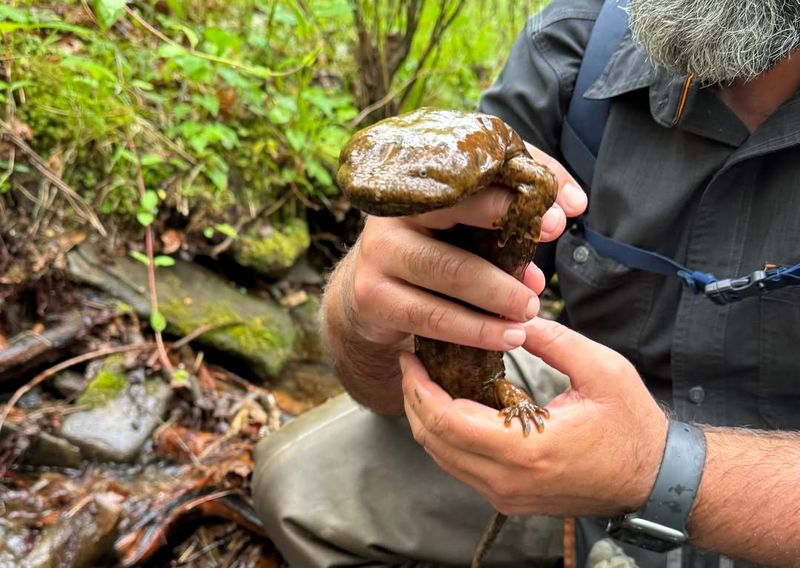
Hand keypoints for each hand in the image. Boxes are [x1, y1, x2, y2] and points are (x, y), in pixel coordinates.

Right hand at [344, 148, 585, 350]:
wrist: (370, 291)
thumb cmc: (435, 246)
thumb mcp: (469, 219)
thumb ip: (518, 197)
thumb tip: (573, 203)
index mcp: (421, 182)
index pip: (470, 178)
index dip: (515, 196)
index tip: (557, 221)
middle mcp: (394, 210)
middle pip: (456, 219)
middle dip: (510, 247)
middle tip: (542, 280)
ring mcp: (378, 254)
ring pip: (448, 273)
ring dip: (497, 298)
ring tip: (529, 313)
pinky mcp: (374, 297)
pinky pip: (432, 317)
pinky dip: (474, 331)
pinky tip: (504, 338)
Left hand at [401, 317, 667, 517]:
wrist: (655, 480)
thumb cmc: (633, 426)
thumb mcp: (600, 370)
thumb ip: (552, 340)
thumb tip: (510, 317)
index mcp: (528, 450)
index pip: (448, 421)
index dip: (420, 388)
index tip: (412, 357)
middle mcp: (509, 481)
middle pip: (434, 442)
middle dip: (414, 399)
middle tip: (412, 363)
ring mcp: (507, 495)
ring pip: (442, 458)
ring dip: (426, 418)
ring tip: (426, 380)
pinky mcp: (509, 498)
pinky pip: (460, 467)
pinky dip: (446, 436)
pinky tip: (452, 405)